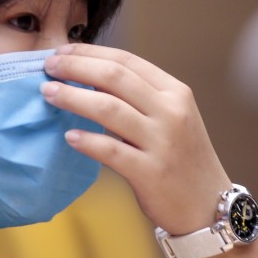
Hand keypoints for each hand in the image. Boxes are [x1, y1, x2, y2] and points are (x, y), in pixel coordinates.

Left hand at [42, 43, 230, 235]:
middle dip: (76, 67)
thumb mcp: (170, 118)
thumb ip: (138, 97)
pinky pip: (111, 151)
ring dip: (73, 98)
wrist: (208, 206)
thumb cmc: (181, 158)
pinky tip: (68, 137)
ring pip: (109, 109)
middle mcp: (171, 112)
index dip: (89, 53)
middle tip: (48, 67)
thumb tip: (89, 77)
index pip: (127, 60)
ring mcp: (162, 142)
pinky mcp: (151, 172)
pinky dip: (87, 141)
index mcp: (175, 92)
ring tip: (48, 94)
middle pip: (114, 77)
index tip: (61, 51)